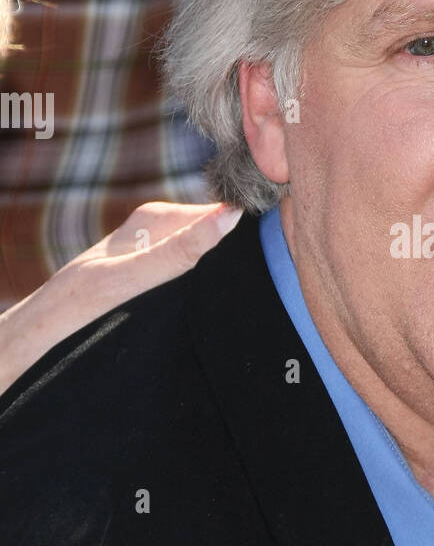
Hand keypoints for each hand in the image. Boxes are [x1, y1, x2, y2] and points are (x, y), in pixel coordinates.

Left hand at [0, 202, 240, 396]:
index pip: (222, 215)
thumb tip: (233, 216)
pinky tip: (214, 298)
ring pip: (207, 252)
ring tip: (243, 292)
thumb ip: (181, 251)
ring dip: (225, 270)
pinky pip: (192, 268)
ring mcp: (155, 247)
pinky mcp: (154, 268)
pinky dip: (207, 280)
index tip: (278, 255)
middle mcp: (157, 227)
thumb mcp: (131, 278)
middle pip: (217, 233)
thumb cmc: (79, 305)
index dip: (250, 234)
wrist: (44, 330)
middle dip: (240, 254)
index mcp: (155, 218)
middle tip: (262, 281)